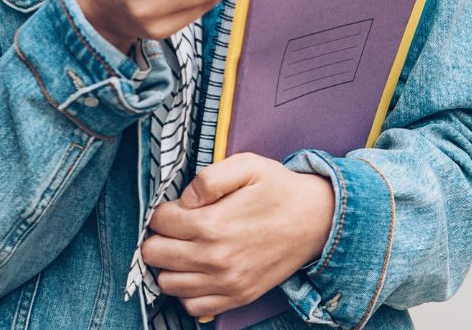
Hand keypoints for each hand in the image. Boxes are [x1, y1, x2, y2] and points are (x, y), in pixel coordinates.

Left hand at [141, 153, 335, 319]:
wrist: (317, 221)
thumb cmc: (280, 190)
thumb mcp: (248, 165)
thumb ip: (209, 177)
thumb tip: (183, 199)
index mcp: (212, 223)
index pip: (158, 221)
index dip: (163, 210)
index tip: (176, 208)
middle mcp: (214, 258)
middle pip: (154, 254)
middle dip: (159, 236)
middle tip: (177, 227)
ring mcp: (225, 282)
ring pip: (166, 283)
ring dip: (169, 265)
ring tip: (185, 248)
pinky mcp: (236, 297)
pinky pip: (192, 306)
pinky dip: (187, 291)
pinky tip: (197, 271)